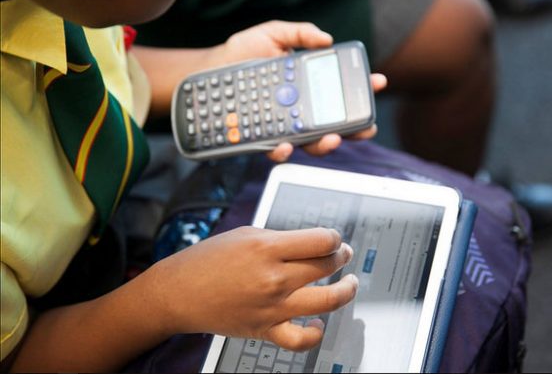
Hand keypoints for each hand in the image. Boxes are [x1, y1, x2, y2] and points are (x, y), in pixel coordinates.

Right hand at [149, 226, 357, 350]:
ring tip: (349, 283)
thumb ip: (280, 238)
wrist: (178, 292)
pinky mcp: (265, 329)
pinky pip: (300, 339)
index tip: (333, 238)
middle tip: (341, 254)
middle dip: (341, 256)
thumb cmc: (208, 260)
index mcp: (267, 248)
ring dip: (345, 290)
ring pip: (326, 301)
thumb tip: (312, 242)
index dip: (334, 238)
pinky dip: (315, 333)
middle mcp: (273, 277)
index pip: (321, 241)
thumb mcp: (245, 235)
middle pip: (326, 265)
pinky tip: (319, 321)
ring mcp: (271, 306)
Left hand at [219, 21, 387, 161]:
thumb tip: (327, 40)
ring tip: (331, 138)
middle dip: (354, 129)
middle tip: (365, 128)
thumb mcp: (272, 34)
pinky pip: (277, 151)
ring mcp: (282, 127)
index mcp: (306, 86)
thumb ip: (299, 33)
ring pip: (310, 143)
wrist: (208, 71)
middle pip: (333, 124)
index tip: (377, 82)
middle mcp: (299, 110)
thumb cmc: (241, 54)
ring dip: (325, 144)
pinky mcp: (262, 140)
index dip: (360, 90)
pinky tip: (285, 144)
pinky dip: (284, 151)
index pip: (338, 91)